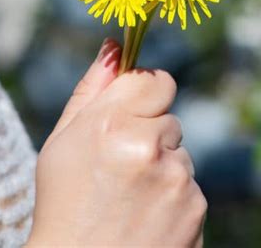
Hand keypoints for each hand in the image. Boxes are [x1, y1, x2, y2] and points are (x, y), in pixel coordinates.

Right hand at [27, 38, 206, 247]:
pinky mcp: (196, 209)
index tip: (133, 110)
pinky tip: (146, 216)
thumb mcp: (64, 140)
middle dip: (150, 134)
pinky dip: (173, 196)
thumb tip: (114, 45)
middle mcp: (148, 146)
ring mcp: (176, 180)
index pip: (156, 80)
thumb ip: (92, 88)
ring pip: (180, 153)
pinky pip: (190, 185)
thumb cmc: (64, 202)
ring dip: (162, 166)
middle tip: (120, 166)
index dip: (145, 94)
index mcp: (111, 122)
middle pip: (168, 118)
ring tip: (130, 196)